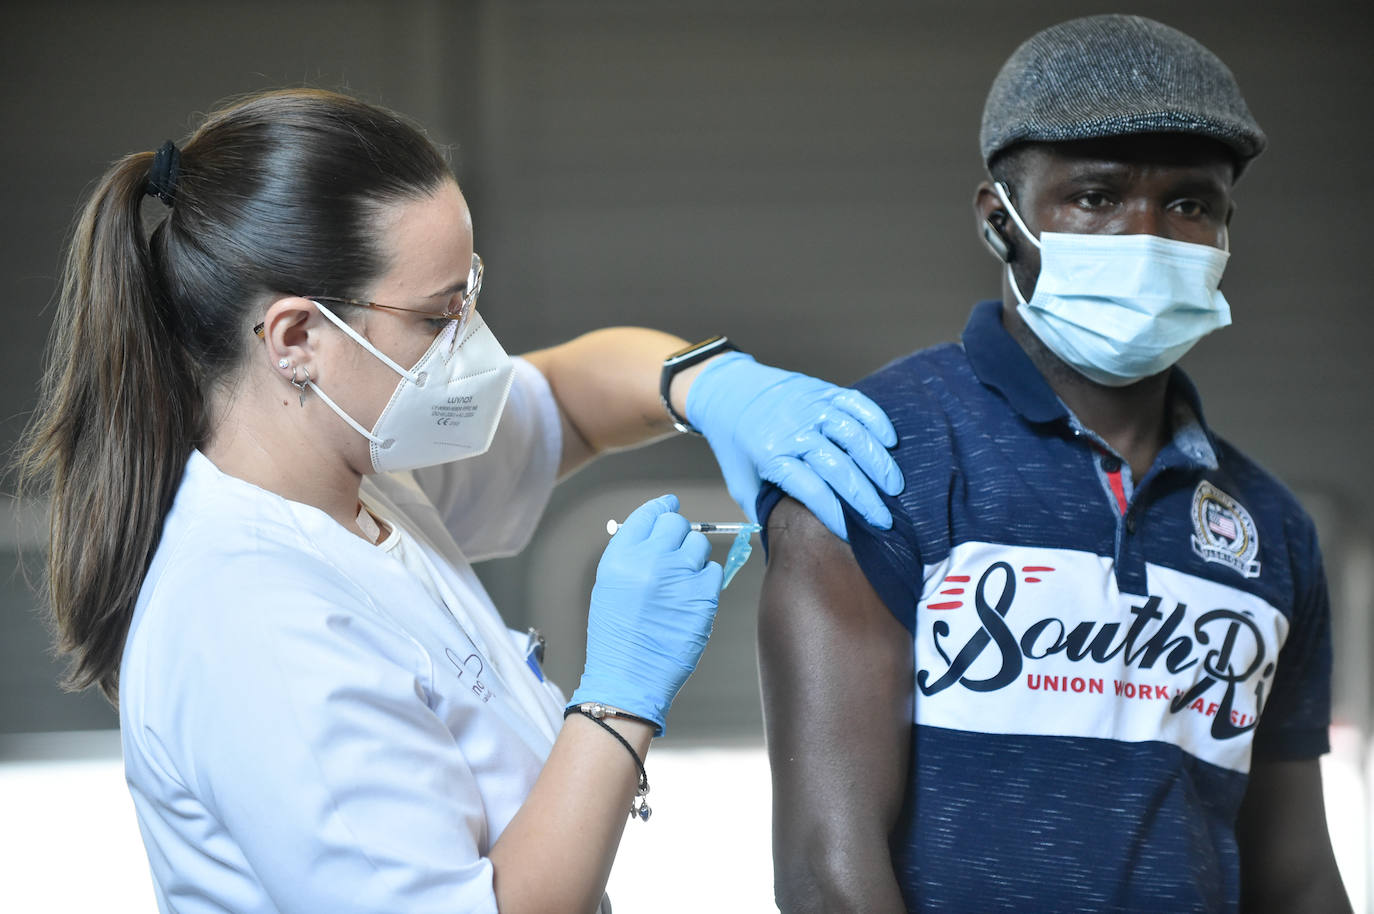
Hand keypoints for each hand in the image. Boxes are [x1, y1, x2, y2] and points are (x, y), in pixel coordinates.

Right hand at [568, 495, 722, 734]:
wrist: (629, 676)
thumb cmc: (617, 635)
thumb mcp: (610, 585)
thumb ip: (632, 553)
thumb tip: (658, 530)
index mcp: (621, 556)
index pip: (648, 514)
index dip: (662, 508)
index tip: (670, 507)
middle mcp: (651, 560)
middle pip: (676, 523)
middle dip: (677, 533)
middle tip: (673, 553)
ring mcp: (679, 577)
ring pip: (699, 544)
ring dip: (692, 557)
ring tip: (678, 583)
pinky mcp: (703, 597)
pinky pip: (713, 571)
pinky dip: (704, 581)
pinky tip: (689, 598)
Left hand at [685, 352, 902, 539]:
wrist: (727, 392)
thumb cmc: (736, 444)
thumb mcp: (741, 482)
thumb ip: (764, 510)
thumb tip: (787, 544)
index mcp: (772, 456)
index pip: (811, 491)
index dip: (834, 515)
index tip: (851, 535)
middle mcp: (794, 431)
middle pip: (838, 468)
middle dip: (865, 499)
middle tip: (884, 520)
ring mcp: (811, 408)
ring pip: (853, 436)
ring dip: (877, 463)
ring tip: (893, 487)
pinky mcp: (823, 391)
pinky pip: (856, 403)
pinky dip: (877, 421)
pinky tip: (890, 442)